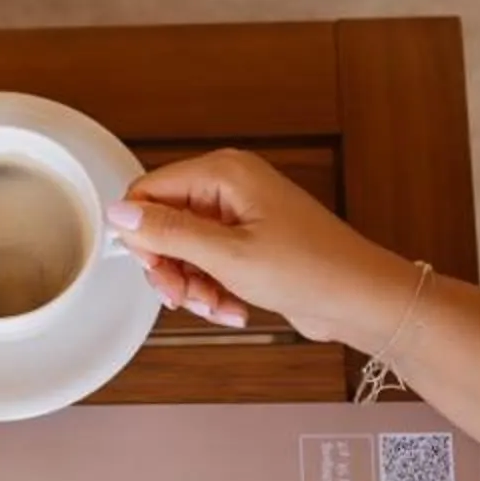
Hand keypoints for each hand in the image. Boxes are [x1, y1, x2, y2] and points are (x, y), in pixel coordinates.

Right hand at [107, 149, 419, 345]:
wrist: (359, 299)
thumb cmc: (312, 269)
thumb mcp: (227, 255)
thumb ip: (168, 232)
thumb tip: (120, 213)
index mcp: (224, 173)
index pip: (148, 191)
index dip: (143, 235)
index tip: (155, 267)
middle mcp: (230, 187)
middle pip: (163, 224)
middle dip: (170, 267)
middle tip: (183, 295)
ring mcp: (240, 216)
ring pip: (184, 251)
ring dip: (192, 286)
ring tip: (216, 305)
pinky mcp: (249, 243)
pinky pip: (208, 265)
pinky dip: (213, 291)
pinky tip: (233, 308)